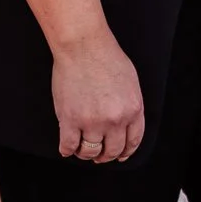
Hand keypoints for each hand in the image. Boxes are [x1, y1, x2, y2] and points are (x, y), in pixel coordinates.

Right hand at [52, 32, 144, 163]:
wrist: (83, 45)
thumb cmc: (105, 56)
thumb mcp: (130, 81)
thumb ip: (130, 104)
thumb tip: (126, 123)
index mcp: (133, 109)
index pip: (133, 141)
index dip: (126, 152)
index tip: (120, 155)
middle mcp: (115, 120)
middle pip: (112, 151)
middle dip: (106, 156)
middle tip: (100, 155)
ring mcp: (92, 122)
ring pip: (90, 152)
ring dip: (86, 154)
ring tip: (82, 149)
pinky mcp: (70, 120)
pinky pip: (68, 146)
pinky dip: (67, 150)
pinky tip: (67, 148)